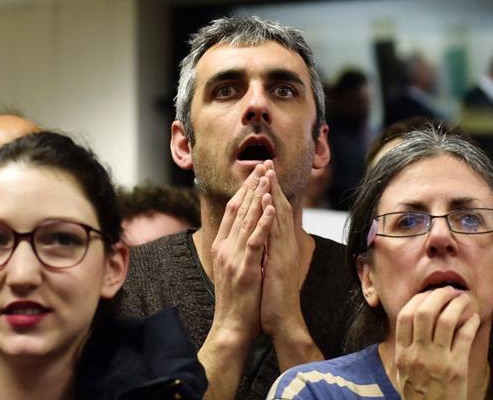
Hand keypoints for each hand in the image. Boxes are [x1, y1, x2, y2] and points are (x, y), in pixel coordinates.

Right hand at [207, 164, 275, 342]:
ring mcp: (233, 257)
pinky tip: (270, 207)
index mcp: (222, 246)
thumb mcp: (236, 267)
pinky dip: (263, 222)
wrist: (232, 326)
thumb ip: (239, 247)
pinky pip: (255, 240)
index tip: (255, 172)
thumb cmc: (238, 300)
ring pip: (246, 220)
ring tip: (268, 177)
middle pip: (238, 209)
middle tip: (262, 165)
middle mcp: (224, 247)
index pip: (232, 211)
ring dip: (258, 196)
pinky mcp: (245, 269)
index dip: (244, 190)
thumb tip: (249, 230)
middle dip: (252, 186)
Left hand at [259, 161, 323, 369]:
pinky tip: (271, 201)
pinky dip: (274, 217)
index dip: (271, 192)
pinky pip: (277, 235)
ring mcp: (285, 252)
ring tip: (269, 172)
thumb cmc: (274, 298)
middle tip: (267, 162)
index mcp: (282, 245)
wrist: (282, 320)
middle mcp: (286, 245)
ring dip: (275, 193)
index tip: (264, 172)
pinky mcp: (282, 262)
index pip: (276, 213)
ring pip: (280, 217)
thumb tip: (262, 237)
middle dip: (273, 185)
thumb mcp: (270, 268)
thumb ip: (269, 250)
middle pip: (280, 208)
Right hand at [394, 287, 479, 399]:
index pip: (405, 316)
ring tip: (464, 299)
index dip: (418, 299)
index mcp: (402, 354)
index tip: (429, 294)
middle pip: (425, 311)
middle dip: (439, 295)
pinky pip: (465, 336)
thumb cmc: (419, 395)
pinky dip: (471, 322)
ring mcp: (437, 361)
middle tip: (450, 291)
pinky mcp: (457, 368)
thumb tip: (411, 320)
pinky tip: (474, 318)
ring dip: (457, 304)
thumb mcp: (402, 372)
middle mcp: (418, 355)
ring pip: (446, 319)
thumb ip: (405, 348)